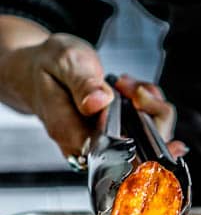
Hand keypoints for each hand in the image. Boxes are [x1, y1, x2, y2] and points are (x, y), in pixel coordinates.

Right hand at [0, 25, 187, 159]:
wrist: (35, 71)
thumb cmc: (47, 67)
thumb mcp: (65, 62)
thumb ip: (82, 83)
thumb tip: (98, 102)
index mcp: (69, 130)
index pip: (113, 151)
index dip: (140, 136)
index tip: (146, 109)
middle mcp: (85, 143)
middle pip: (137, 152)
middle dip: (152, 118)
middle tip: (138, 90)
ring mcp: (99, 142)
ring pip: (145, 141)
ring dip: (151, 111)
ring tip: (132, 86)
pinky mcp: (110, 136)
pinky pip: (141, 131)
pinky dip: (148, 109)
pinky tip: (137, 92)